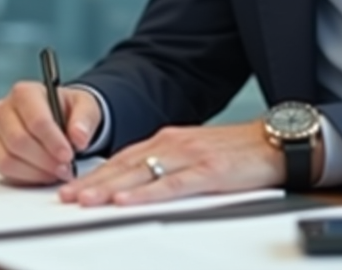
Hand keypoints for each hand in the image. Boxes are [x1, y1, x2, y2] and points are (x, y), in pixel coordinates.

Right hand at [0, 80, 100, 184]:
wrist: (57, 117)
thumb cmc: (67, 109)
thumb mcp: (85, 106)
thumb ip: (85, 118)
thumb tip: (79, 137)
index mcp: (25, 93)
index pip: (35, 120)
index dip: (52, 141)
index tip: (68, 155)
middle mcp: (4, 109)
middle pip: (18, 141)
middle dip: (45, 159)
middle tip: (65, 168)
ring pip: (8, 159)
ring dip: (36, 171)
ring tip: (57, 172)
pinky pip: (4, 170)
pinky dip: (26, 177)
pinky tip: (44, 173)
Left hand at [60, 121, 283, 205]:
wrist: (274, 142)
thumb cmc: (235, 153)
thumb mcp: (193, 155)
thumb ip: (166, 166)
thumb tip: (135, 186)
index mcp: (166, 141)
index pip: (122, 159)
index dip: (95, 175)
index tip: (71, 188)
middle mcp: (172, 144)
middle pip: (124, 166)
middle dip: (93, 183)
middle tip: (67, 198)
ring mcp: (189, 156)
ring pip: (141, 173)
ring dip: (110, 188)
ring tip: (85, 200)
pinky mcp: (208, 170)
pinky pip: (171, 185)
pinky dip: (147, 193)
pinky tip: (128, 201)